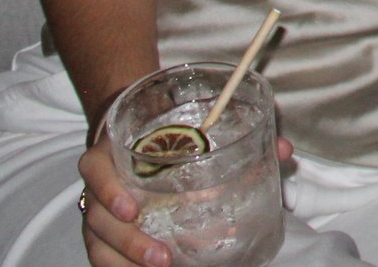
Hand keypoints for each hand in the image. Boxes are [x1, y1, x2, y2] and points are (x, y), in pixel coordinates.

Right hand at [79, 130, 294, 266]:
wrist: (134, 129)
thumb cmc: (167, 130)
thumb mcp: (191, 125)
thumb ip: (236, 135)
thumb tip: (282, 151)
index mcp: (113, 151)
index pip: (95, 170)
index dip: (108, 190)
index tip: (131, 210)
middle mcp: (99, 184)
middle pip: (97, 218)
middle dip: (128, 242)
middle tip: (161, 258)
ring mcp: (98, 211)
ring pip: (98, 243)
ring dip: (126, 262)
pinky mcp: (104, 232)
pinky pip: (103, 256)